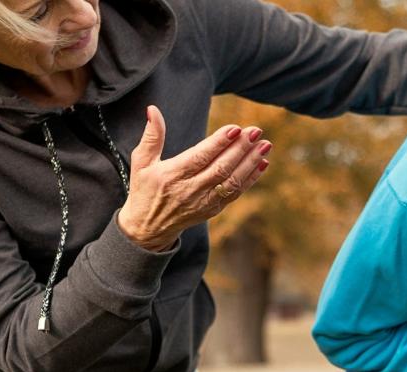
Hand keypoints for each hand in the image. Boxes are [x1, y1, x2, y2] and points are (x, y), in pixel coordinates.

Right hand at [118, 106, 271, 250]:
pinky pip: (235, 193)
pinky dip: (251, 178)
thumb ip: (151, 136)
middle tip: (256, 131)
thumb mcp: (141, 163)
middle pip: (220, 169)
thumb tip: (152, 109)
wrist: (148, 228)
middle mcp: (189, 190)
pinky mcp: (213, 210)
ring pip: (231, 182)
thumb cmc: (145, 190)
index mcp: (171, 176)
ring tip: (265, 145)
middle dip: (240, 149)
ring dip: (250, 163)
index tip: (235, 129)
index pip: (199, 158)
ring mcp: (203, 202)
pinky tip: (262, 163)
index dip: (218, 143)